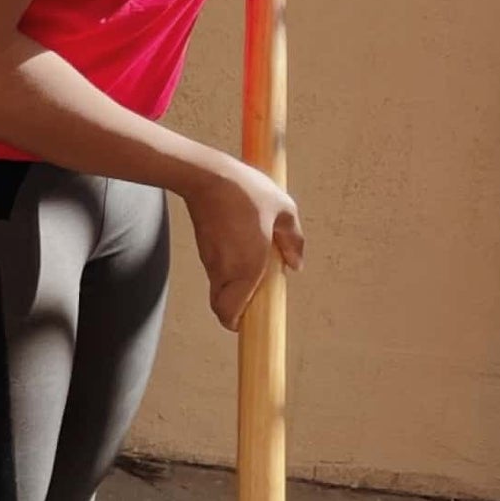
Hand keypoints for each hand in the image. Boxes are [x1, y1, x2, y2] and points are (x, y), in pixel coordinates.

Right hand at [183, 155, 303, 330]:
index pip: (230, 313)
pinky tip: (241, 250)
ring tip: (254, 268)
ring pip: (219, 289)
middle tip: (256, 300)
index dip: (236, 324)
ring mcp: (210, 261)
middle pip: (221, 306)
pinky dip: (228, 272)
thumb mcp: (283, 209)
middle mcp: (225, 271)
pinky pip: (216, 271)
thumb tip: (296, 264)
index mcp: (247, 268)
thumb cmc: (246, 192)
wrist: (206, 176)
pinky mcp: (203, 249)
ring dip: (234, 290)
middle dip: (235, 311)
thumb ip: (293, 240)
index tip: (248, 324)